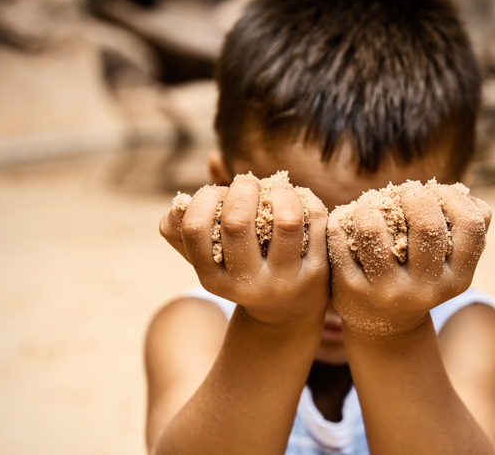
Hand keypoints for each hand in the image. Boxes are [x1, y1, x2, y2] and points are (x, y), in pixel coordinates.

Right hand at [160, 174, 329, 325]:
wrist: (286, 314)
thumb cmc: (239, 273)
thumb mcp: (209, 262)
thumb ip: (183, 233)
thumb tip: (178, 203)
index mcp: (213, 280)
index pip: (195, 229)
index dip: (203, 199)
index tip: (216, 192)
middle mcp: (248, 285)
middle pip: (238, 222)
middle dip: (242, 188)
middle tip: (247, 182)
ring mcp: (286, 281)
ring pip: (286, 221)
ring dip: (279, 191)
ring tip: (275, 186)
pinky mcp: (317, 272)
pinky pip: (315, 221)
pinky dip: (306, 198)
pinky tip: (298, 197)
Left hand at [326, 181, 491, 335]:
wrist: (385, 326)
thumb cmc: (421, 275)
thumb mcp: (450, 262)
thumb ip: (465, 226)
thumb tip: (460, 190)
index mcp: (457, 278)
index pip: (471, 225)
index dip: (453, 197)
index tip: (435, 191)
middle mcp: (425, 289)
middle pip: (427, 225)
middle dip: (413, 194)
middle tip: (402, 192)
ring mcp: (386, 291)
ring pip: (373, 229)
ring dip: (371, 203)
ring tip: (371, 201)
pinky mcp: (351, 289)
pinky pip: (340, 238)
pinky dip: (342, 218)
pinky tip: (348, 218)